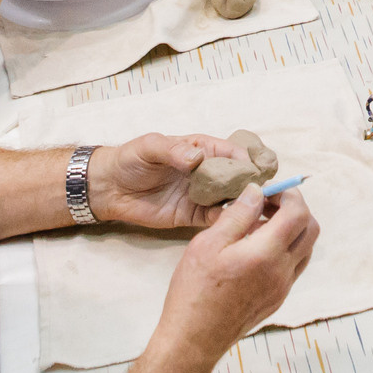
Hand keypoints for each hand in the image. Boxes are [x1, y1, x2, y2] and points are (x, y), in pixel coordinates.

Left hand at [88, 132, 245, 229]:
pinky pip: (214, 219)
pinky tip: (235, 225)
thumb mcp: (150, 147)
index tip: (257, 172)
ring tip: (254, 214)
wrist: (110, 188)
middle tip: (263, 196)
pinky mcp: (193, 217)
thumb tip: (198, 158)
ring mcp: (201, 195)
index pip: (232, 152)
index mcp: (202, 149)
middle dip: (252, 185)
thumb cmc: (131, 159)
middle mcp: (207, 172)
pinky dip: (226, 221)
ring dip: (243, 205)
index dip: (246, 161)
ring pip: (230, 199)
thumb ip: (174, 152)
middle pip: (237, 177)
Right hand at [159, 187, 318, 353]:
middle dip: (295, 209)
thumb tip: (257, 191)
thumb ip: (238, 214)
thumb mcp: (208, 244)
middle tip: (267, 204)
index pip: (299, 213)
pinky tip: (256, 249)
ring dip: (292, 230)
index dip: (289, 194)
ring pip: (305, 249)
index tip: (268, 190)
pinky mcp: (277, 300)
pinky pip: (294, 267)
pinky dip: (285, 249)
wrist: (194, 340)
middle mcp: (282, 272)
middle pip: (311, 229)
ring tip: (258, 225)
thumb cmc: (195, 290)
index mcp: (267, 254)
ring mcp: (282, 288)